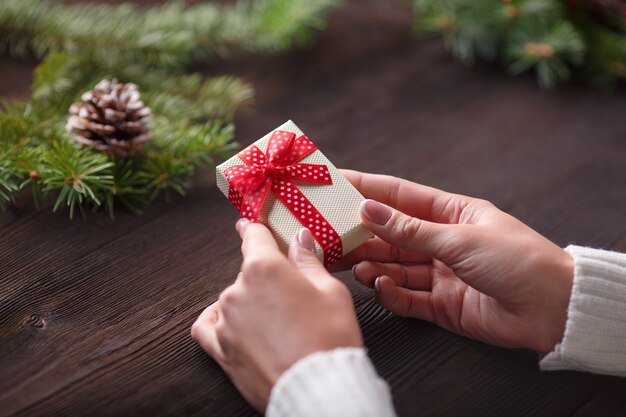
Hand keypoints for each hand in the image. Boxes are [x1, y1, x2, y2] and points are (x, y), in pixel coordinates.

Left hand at [191, 220, 362, 411]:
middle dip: (267, 278)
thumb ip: (308, 260)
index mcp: (264, 268)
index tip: (248, 224)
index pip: (253, 237)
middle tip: (291, 296)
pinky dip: (217, 321)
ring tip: (276, 321)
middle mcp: (238, 289)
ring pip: (233, 299)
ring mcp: (226, 320)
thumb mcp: (331, 291)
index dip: (253, 228)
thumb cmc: (330, 337)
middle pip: (248, 272)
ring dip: (249, 302)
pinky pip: (207, 327)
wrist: (319, 388)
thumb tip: (300, 238)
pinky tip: (230, 322)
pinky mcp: (220, 348)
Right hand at [338, 170, 573, 352]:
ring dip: (372, 266)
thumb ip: (410, 230)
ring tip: (353, 267)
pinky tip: (381, 288)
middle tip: (329, 235)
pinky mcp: (442, 304)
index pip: (400, 196)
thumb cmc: (517, 260)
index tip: (334, 182)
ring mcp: (440, 273)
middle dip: (361, 235)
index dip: (366, 188)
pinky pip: (407, 297)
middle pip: (390, 235)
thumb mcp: (460, 238)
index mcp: (451, 213)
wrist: (554, 309)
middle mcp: (441, 242)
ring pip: (394, 266)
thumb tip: (368, 209)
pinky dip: (391, 293)